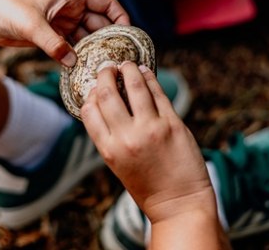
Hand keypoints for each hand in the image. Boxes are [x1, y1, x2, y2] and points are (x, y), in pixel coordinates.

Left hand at [0, 0, 129, 65]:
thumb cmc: (6, 7)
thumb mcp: (31, 25)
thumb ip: (53, 43)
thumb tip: (73, 62)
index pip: (105, 2)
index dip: (119, 15)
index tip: (126, 34)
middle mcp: (69, 7)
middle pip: (99, 22)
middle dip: (109, 38)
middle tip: (117, 57)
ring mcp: (61, 22)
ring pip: (86, 36)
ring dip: (94, 49)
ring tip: (103, 66)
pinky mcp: (51, 35)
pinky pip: (71, 47)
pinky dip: (78, 57)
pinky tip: (82, 69)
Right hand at [80, 62, 215, 222]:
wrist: (179, 204)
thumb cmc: (149, 187)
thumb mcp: (119, 165)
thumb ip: (112, 137)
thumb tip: (106, 105)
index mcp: (108, 150)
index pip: (89, 111)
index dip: (89, 94)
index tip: (93, 87)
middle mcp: (126, 137)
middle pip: (107, 94)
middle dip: (105, 75)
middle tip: (107, 68)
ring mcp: (150, 129)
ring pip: (134, 86)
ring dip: (128, 70)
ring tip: (127, 64)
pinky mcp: (172, 124)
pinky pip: (158, 93)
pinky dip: (149, 78)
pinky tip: (146, 72)